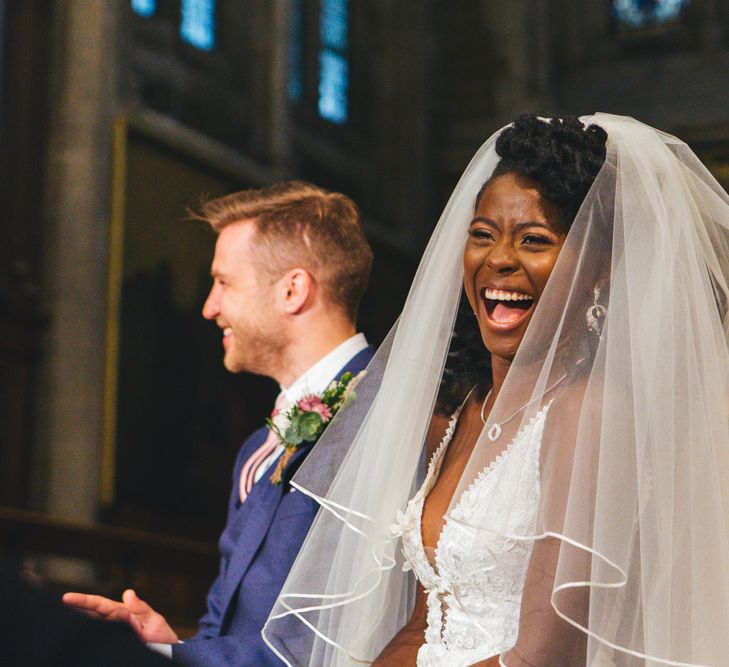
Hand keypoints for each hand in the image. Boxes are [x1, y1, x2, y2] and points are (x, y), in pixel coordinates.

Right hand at [62, 589, 179, 643]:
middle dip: (74, 611)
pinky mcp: (112, 649)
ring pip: (91, 629)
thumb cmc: (161, 636)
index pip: (100, 605)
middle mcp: (114, 625)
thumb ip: (141, 608)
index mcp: (122, 613)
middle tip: (56, 607)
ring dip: (78, 626)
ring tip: (61, 624)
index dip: (84, 601)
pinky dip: (87, 643)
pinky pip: (98, 645)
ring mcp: (113, 637)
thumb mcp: (154, 620)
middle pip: (90, 616)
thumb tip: (128, 593)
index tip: (66, 597)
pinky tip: (77, 644)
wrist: (169, 655)